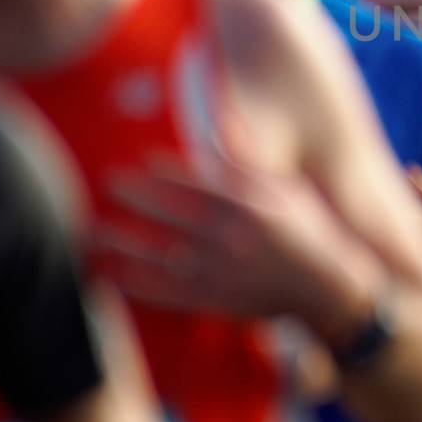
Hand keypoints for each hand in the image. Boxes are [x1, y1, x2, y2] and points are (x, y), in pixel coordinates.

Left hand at [94, 152, 383, 350]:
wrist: (327, 288)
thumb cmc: (307, 230)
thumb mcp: (285, 188)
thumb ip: (246, 158)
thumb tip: (220, 119)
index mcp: (248, 206)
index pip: (196, 183)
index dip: (162, 171)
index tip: (137, 159)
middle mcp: (230, 238)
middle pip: (171, 214)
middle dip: (135, 198)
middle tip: (105, 184)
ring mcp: (219, 273)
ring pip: (160, 255)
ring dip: (123, 243)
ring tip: (94, 231)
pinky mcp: (213, 301)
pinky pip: (166, 293)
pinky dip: (135, 285)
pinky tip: (110, 275)